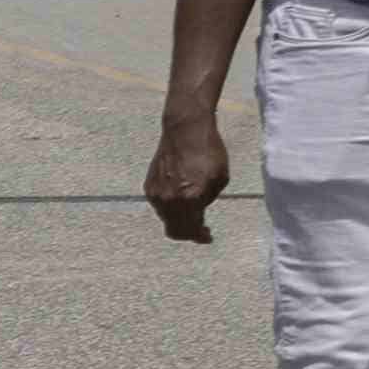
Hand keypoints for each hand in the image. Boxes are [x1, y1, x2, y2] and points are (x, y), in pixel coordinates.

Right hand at [152, 111, 234, 245]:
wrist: (185, 130)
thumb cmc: (208, 151)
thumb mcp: (220, 178)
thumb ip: (208, 199)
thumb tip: (198, 212)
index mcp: (190, 198)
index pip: (191, 230)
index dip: (200, 237)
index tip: (207, 237)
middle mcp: (170, 200)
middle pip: (175, 230)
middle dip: (189, 232)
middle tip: (200, 229)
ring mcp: (157, 194)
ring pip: (166, 218)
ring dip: (180, 218)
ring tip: (192, 209)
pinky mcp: (149, 186)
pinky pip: (160, 205)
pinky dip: (171, 206)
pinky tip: (181, 195)